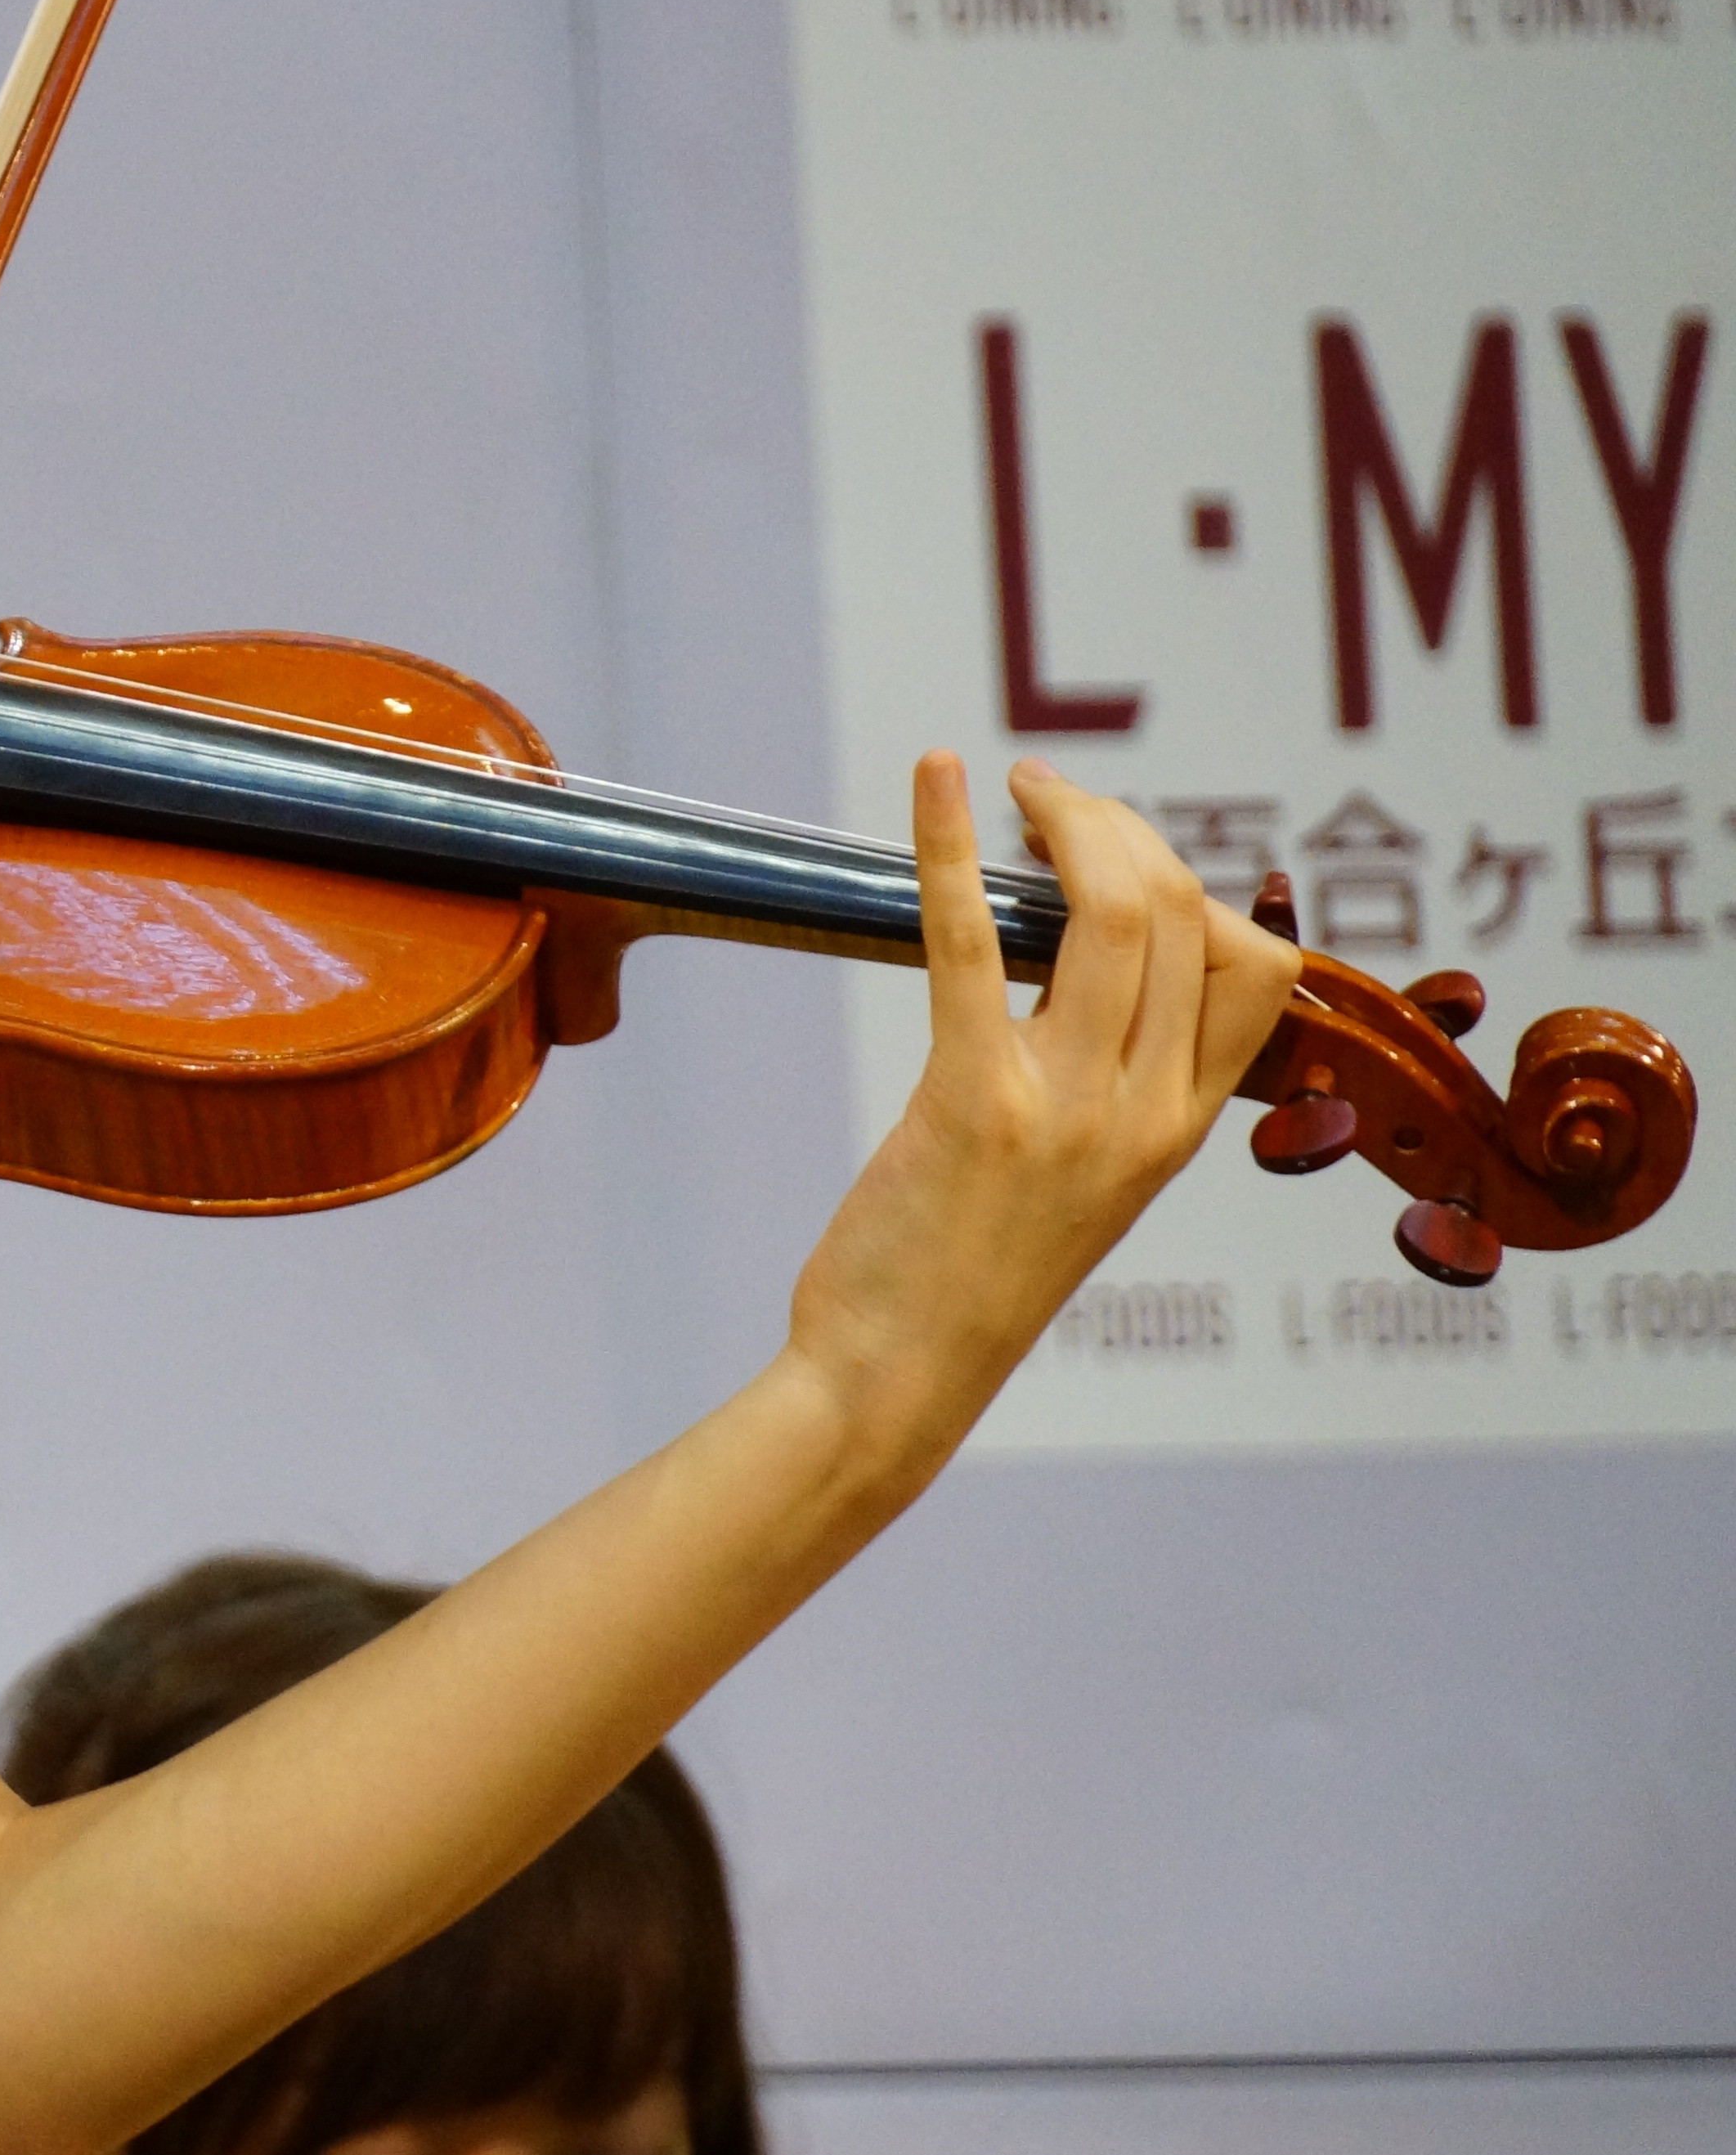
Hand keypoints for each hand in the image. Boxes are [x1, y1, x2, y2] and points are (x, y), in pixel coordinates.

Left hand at [782, 754, 1300, 1467]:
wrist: (896, 1377)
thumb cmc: (969, 1277)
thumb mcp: (1081, 1183)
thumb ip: (1107, 1089)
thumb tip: (1090, 980)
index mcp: (1181, 1130)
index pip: (1257, 967)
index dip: (1197, 887)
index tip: (1119, 862)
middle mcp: (1144, 1114)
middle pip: (1185, 917)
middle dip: (1122, 834)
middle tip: (1051, 807)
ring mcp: (1067, 1108)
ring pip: (1112, 916)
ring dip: (1068, 827)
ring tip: (1017, 793)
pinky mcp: (970, 1101)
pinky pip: (973, 940)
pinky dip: (948, 845)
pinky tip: (937, 778)